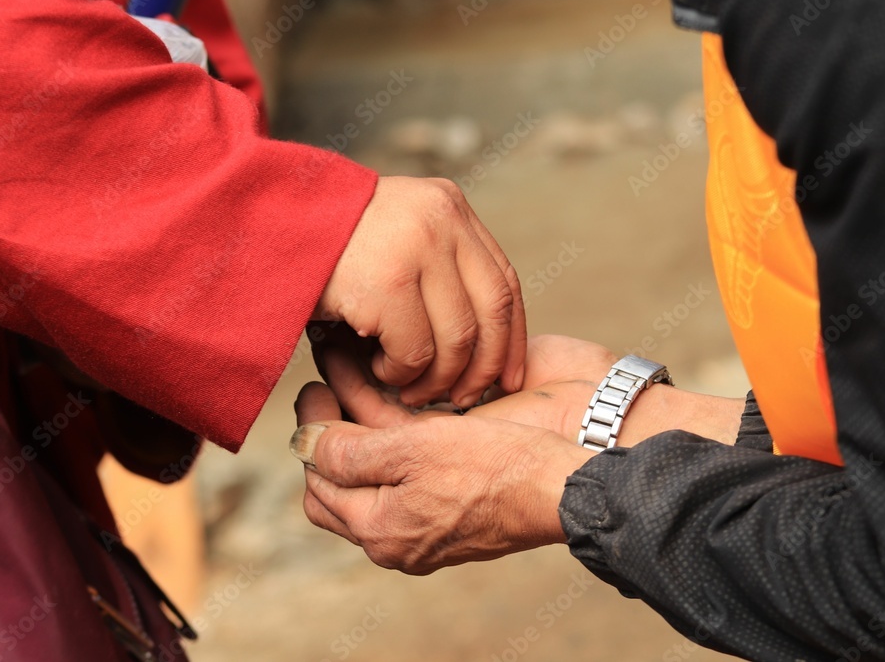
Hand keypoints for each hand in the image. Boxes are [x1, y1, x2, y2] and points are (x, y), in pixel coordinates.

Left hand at [292, 335, 745, 573]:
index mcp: (386, 530)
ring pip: (381, 453)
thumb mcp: (412, 455)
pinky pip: (416, 446)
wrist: (580, 470)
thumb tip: (304, 444)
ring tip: (356, 355)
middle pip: (347, 469)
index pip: (322, 484)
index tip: (313, 385)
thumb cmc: (500, 467)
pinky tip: (402, 374)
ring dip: (364, 406)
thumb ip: (351, 451)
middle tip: (328, 369)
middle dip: (333, 418)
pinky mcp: (463, 475)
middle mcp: (405, 521)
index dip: (311, 433)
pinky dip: (401, 412)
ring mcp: (435, 500)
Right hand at [314, 176, 526, 408]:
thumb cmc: (321, 245)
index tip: (504, 377)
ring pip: (457, 340)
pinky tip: (377, 367)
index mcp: (448, 207)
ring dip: (436, 379)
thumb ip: (435, 265)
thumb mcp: (391, 234)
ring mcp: (416, 249)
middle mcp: (441, 221)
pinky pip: (415, 352)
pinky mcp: (387, 284)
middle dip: (483, 369)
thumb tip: (480, 336)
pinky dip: (400, 373)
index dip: (508, 340)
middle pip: (491, 313)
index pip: (503, 283)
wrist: (258, 224)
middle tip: (464, 399)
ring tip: (410, 387)